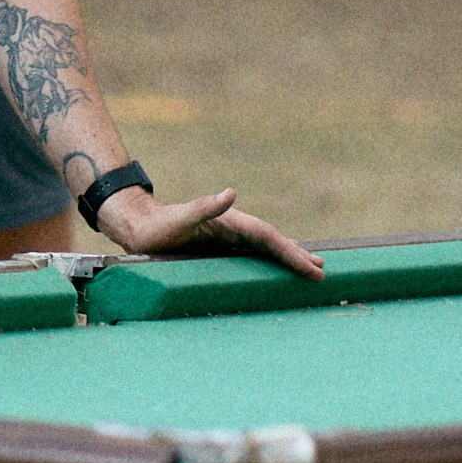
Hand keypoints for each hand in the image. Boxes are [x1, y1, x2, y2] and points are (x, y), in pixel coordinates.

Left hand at [94, 184, 322, 280]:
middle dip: (296, 255)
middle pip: (273, 241)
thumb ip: (205, 205)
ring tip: (310, 265)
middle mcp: (233, 229)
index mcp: (230, 222)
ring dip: (287, 256)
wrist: (139, 226)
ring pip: (265, 248)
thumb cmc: (157, 228)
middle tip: (322, 269)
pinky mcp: (220, 247)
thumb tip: (232, 193)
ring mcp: (228, 238)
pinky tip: (275, 266)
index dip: (291, 252)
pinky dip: (269, 260)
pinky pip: (252, 255)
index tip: (312, 267)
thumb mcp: (180, 219)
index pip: (269, 237)